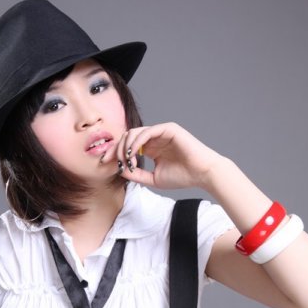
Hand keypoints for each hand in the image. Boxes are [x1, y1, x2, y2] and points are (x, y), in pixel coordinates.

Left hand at [101, 122, 225, 188]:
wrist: (202, 174)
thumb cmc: (183, 176)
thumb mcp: (153, 179)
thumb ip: (137, 174)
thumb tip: (120, 170)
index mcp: (151, 148)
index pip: (127, 146)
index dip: (114, 153)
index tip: (105, 163)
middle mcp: (154, 138)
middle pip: (127, 137)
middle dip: (115, 148)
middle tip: (111, 161)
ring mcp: (161, 132)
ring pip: (134, 133)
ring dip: (125, 147)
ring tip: (126, 161)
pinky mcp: (168, 129)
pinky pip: (146, 132)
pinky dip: (136, 143)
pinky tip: (133, 155)